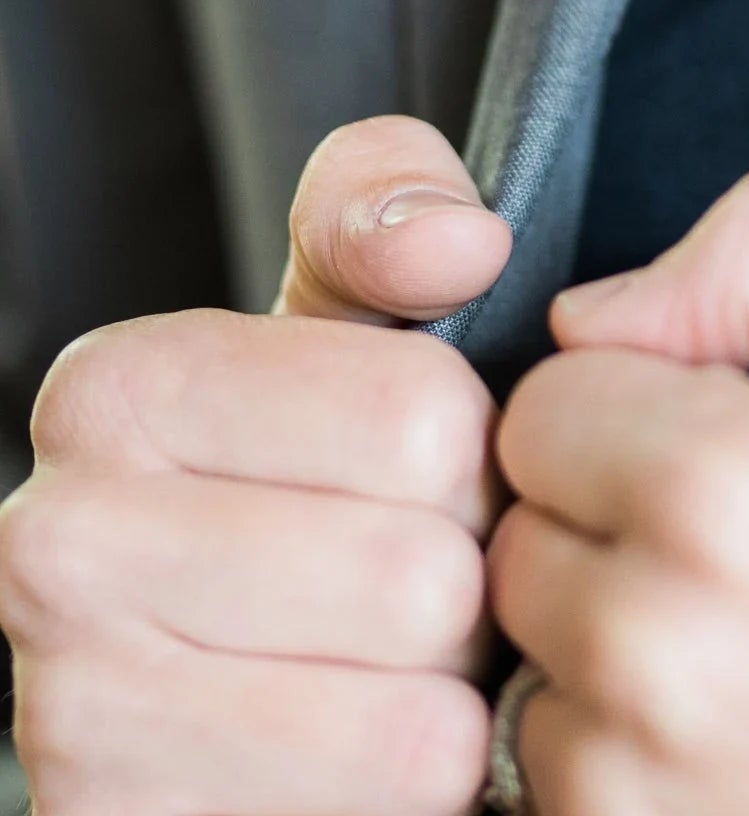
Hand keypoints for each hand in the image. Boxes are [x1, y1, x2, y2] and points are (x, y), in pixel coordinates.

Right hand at [0, 113, 513, 815]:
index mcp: (115, 389)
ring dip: (453, 699)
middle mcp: (53, 550)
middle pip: (420, 576)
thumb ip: (395, 209)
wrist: (256, 665)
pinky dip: (415, 798)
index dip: (476, 448)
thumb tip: (455, 242)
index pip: (420, 416)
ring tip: (406, 664)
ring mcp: (70, 719)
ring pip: (411, 719)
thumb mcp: (357, 308)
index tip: (427, 466)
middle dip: (469, 583)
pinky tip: (370, 751)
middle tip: (427, 580)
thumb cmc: (329, 465)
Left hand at [490, 168, 748, 815]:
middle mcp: (654, 652)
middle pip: (523, 524)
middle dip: (622, 509)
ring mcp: (632, 790)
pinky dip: (632, 742)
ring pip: (532, 651)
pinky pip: (554, 771)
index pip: (550, 395)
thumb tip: (602, 310)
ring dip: (620, 634)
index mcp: (736, 491)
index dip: (649, 396)